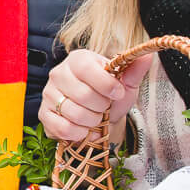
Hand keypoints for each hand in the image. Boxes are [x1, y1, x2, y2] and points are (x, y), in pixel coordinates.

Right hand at [39, 49, 153, 142]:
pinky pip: (63, 128)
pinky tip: (86, 130)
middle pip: (82, 95)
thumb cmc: (110, 96)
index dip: (106, 85)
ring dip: (92, 122)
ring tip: (96, 118)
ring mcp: (49, 94)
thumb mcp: (126, 83)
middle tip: (105, 107)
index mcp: (78, 59)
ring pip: (74, 114)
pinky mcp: (44, 114)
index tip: (118, 94)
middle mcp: (59, 73)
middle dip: (102, 107)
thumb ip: (135, 70)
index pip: (87, 69)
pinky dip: (80, 134)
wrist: (98, 116)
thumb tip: (146, 56)